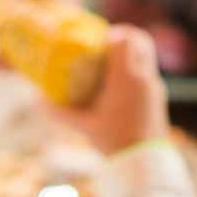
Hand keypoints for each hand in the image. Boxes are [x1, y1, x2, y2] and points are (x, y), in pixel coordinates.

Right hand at [50, 25, 169, 154]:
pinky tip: (121, 83)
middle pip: (141, 39)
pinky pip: (149, 71)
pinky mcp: (159, 96)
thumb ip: (60, 112)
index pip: (124, 40)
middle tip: (106, 43)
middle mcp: (144, 77)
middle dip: (124, 35)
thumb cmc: (113, 141)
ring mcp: (154, 85)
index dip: (111, 34)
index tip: (98, 40)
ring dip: (132, 50)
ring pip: (147, 54)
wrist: (144, 162)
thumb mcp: (84, 126)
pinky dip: (137, 67)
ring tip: (112, 62)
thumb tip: (37, 101)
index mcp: (126, 78)